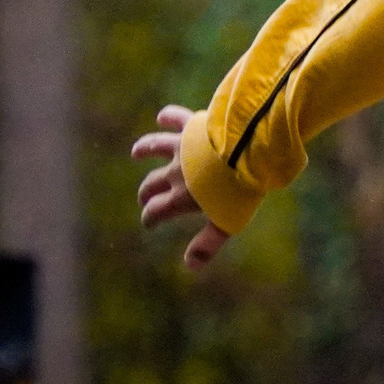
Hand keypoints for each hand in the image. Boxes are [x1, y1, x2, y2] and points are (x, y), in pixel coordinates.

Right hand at [131, 105, 230, 269]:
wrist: (246, 152)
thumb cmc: (238, 190)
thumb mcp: (226, 222)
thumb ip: (208, 244)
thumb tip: (190, 267)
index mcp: (181, 196)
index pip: (157, 210)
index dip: (150, 217)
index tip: (148, 221)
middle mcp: (176, 172)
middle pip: (153, 182)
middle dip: (147, 191)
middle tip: (144, 197)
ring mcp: (184, 147)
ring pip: (157, 147)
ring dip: (145, 149)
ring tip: (136, 151)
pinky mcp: (195, 126)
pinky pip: (177, 119)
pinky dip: (168, 116)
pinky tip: (163, 116)